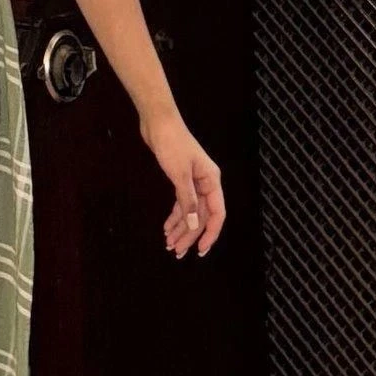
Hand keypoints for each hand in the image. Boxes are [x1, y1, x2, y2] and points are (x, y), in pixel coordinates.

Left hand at [140, 110, 225, 258]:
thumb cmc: (172, 144)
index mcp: (212, 181)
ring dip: (181, 229)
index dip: (210, 234)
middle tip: (177, 252)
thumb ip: (188, 201)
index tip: (200, 251)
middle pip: (202, 216)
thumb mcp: (179, 175)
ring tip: (170, 244)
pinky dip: (175, 216)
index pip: (216, 214)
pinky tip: (166, 228)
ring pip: (191, 211)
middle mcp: (206, 183)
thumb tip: (194, 224)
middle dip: (190, 235)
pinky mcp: (182, 179)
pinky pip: (182, 203)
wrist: (159, 123)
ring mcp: (194, 181)